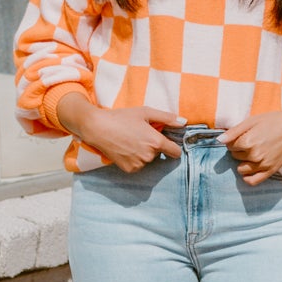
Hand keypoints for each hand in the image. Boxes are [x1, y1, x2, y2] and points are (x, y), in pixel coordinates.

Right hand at [55, 93, 182, 172]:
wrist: (98, 128)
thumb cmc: (122, 117)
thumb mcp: (145, 112)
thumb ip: (166, 118)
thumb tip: (183, 122)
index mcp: (156, 142)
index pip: (176, 152)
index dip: (173, 147)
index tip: (168, 143)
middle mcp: (149, 156)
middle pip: (160, 154)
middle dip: (153, 146)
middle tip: (140, 134)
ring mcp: (139, 164)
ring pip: (148, 160)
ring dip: (144, 153)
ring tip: (131, 140)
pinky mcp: (129, 169)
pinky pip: (138, 165)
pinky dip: (134, 159)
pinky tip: (125, 148)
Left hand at [221, 94, 281, 184]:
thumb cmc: (274, 121)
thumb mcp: (252, 121)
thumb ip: (234, 131)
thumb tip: (219, 140)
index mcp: (247, 141)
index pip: (230, 146)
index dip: (234, 140)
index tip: (242, 135)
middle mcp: (254, 155)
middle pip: (235, 156)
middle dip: (239, 149)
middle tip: (251, 141)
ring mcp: (263, 164)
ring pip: (241, 169)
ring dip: (243, 161)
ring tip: (252, 152)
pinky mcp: (271, 170)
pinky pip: (253, 181)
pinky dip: (247, 178)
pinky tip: (249, 170)